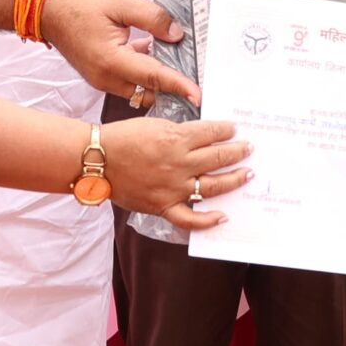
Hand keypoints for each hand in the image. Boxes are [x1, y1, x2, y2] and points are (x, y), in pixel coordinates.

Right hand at [39, 0, 198, 104]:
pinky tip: (154, 53)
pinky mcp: (98, 75)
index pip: (153, 76)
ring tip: (178, 62)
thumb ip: (151, 17)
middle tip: (195, 75)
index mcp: (110, 60)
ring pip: (138, 89)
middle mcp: (105, 77)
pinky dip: (143, 73)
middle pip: (147, 91)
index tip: (199, 95)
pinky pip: (127, 81)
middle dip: (171, 87)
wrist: (45, 7)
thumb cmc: (77, 1)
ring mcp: (100, 79)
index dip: (179, 86)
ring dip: (156, 79)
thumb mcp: (119, 1)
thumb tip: (176, 34)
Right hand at [102, 118, 250, 230]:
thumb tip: (202, 136)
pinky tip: (222, 217)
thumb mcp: (154, 124)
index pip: (211, 132)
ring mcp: (173, 187)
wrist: (96, 159)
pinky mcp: (163, 206)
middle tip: (249, 148)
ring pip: (213, 185)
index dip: (226, 130)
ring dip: (234, 179)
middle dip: (238, 151)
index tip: (234, 129)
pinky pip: (189, 219)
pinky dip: (207, 221)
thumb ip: (179, 132)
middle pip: (218, 156)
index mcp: (176, 139)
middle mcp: (179, 163)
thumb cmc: (122, 138)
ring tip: (247, 174)